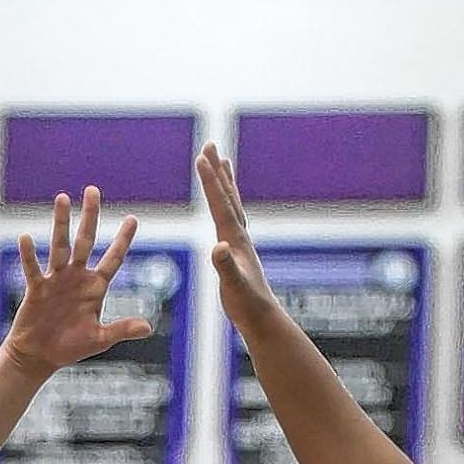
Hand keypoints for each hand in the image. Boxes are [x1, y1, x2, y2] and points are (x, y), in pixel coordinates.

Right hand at [6, 187, 150, 378]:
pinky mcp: (37, 288)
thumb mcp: (99, 339)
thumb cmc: (70, 347)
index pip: (113, 259)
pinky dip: (29, 255)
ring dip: (61, 223)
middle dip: (90, 216)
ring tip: (62, 198)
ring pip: (59, 246)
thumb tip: (147, 327)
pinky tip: (25, 238)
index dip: (123, 240)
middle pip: (85, 241)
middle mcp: (76, 277)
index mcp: (95, 287)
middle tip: (93, 190)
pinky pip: (33, 269)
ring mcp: (56, 280)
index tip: (133, 218)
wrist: (39, 356)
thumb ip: (121, 330)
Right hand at [195, 141, 278, 334]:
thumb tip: (218, 247)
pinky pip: (231, 218)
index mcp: (234, 240)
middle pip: (227, 195)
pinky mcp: (238, 251)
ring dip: (225, 182)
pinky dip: (226, 205)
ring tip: (222, 162)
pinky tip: (223, 205)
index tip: (201, 157)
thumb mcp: (233, 286)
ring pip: (232, 204)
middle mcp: (239, 235)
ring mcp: (240, 242)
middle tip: (210, 145)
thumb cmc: (246, 305)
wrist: (262, 318)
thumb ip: (225, 266)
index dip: (210, 181)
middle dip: (217, 171)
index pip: (220, 204)